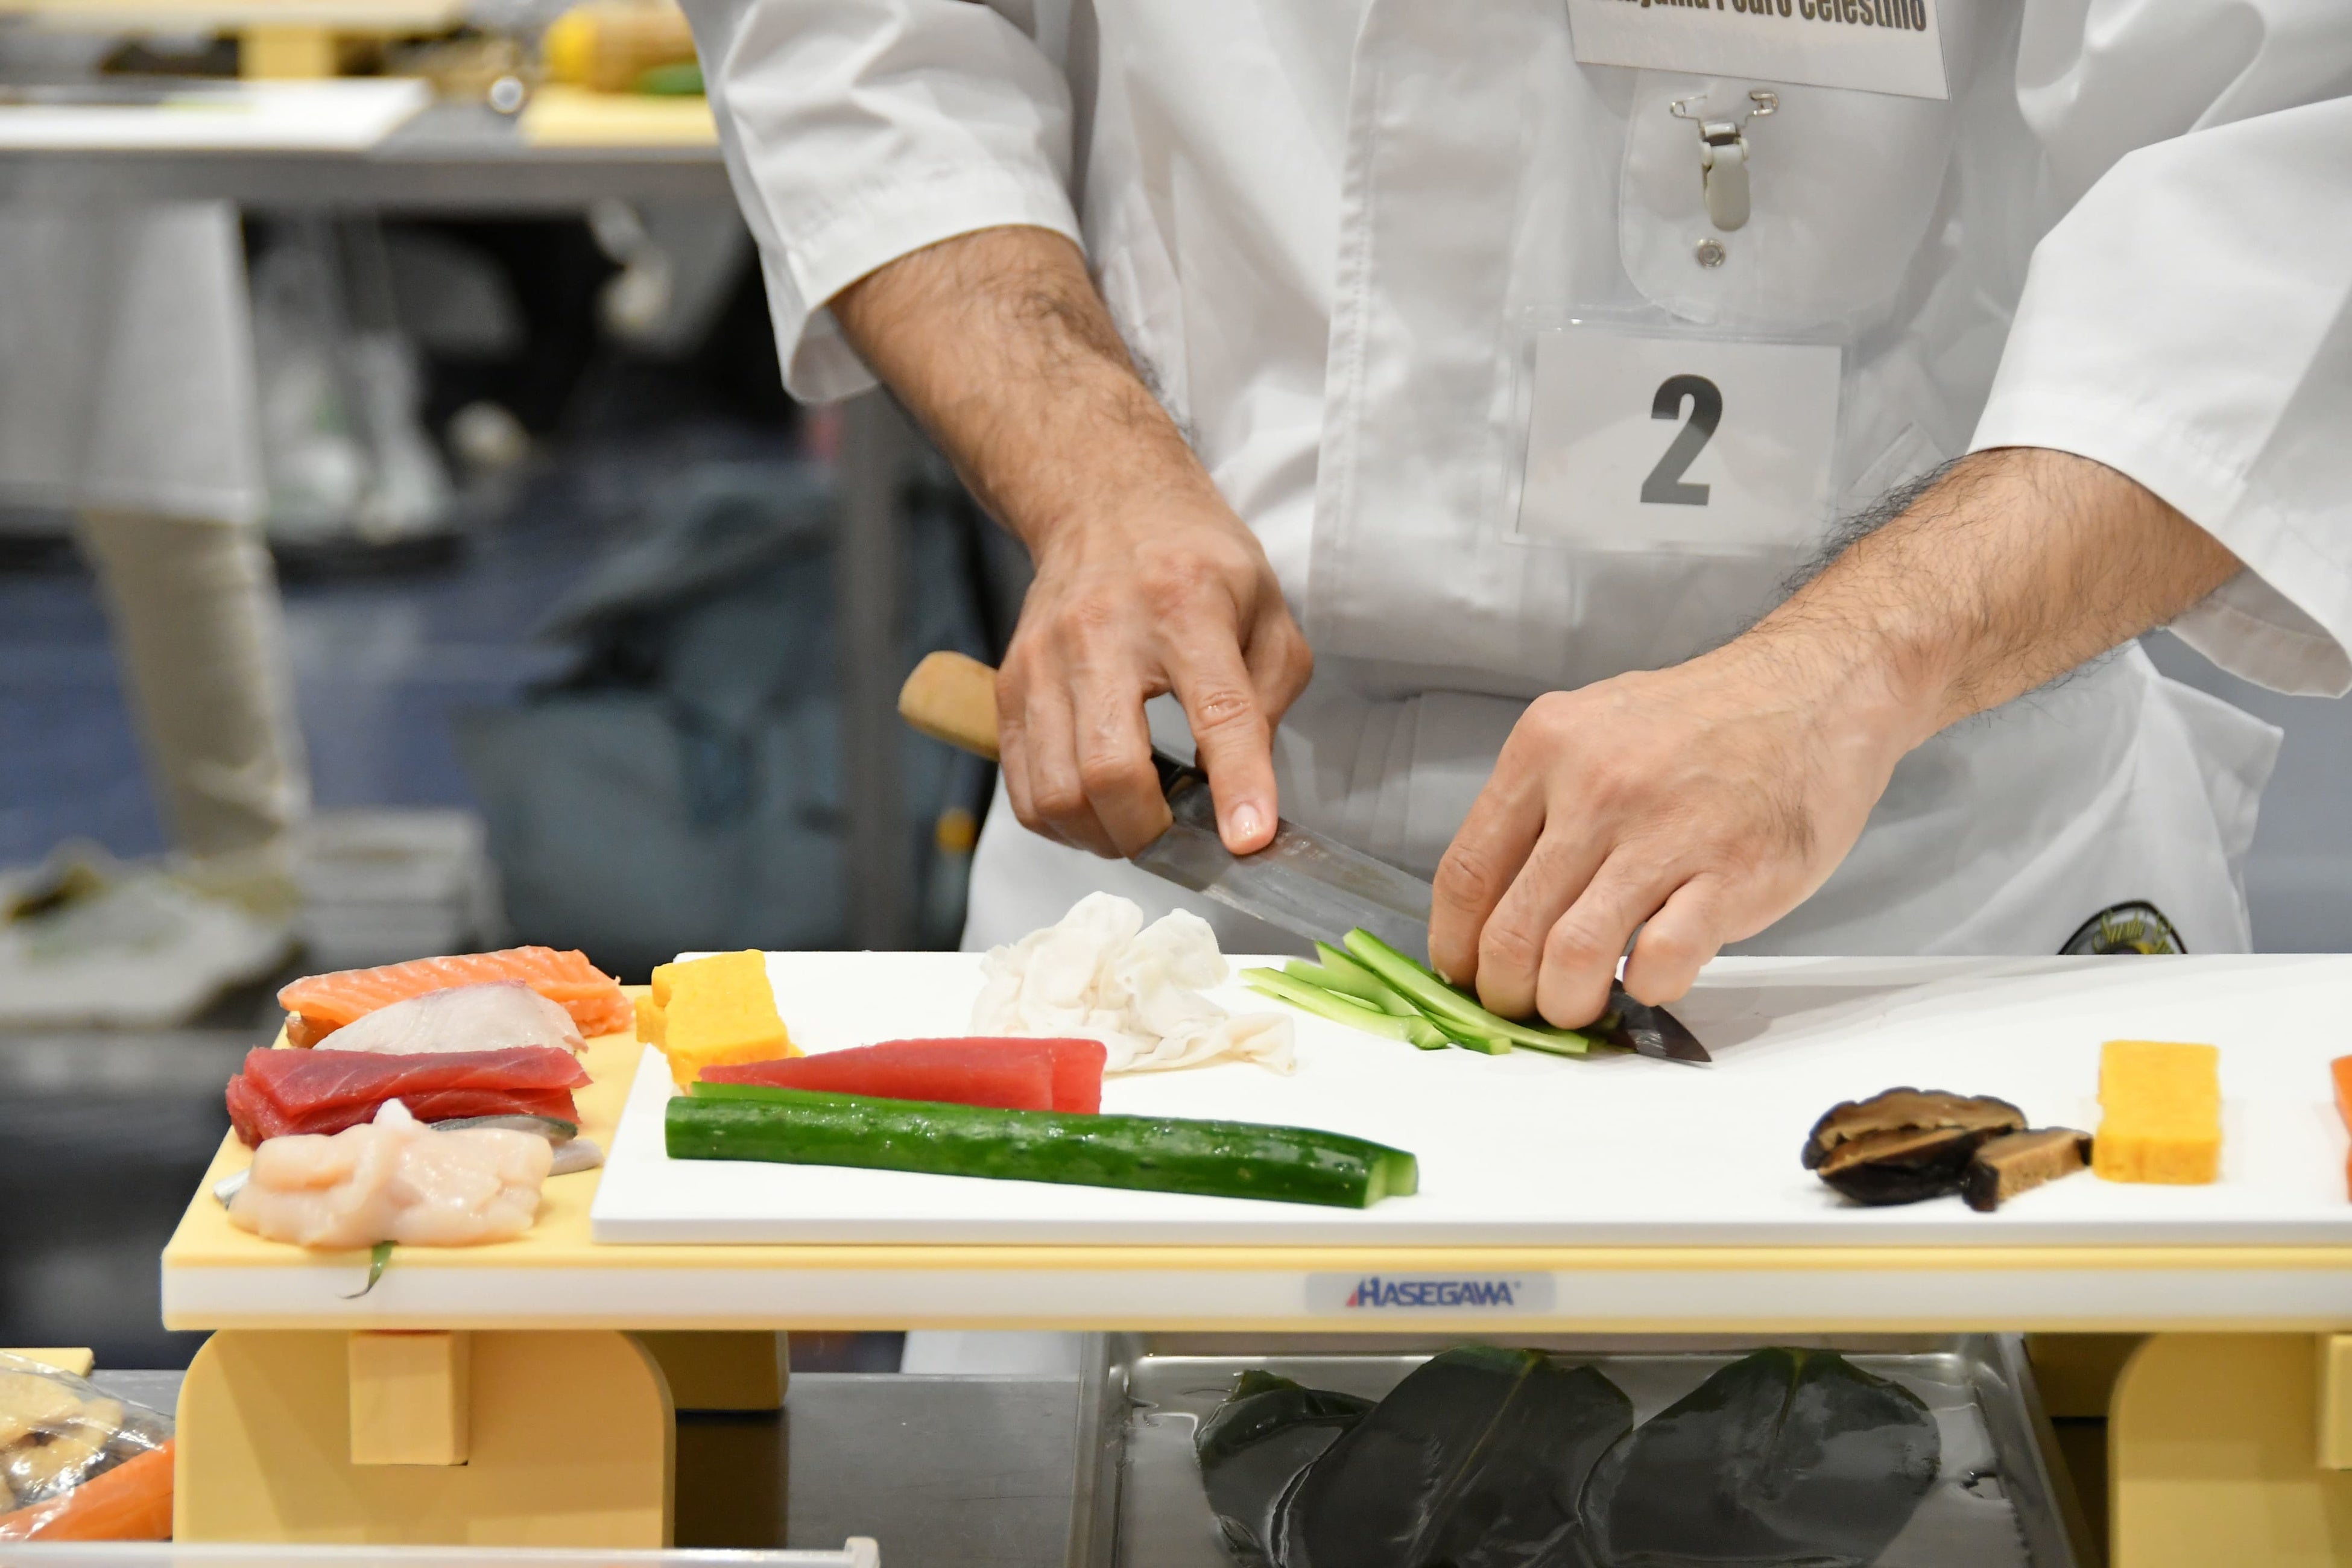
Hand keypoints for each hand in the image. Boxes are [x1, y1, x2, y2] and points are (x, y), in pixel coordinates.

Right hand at [828, 225, 1310, 858]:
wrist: (1105, 504)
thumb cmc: (1197, 563)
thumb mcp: (1267, 613)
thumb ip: (1269, 703)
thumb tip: (1248, 799)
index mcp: (1188, 606)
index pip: (1218, 711)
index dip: (1237, 786)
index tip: (1249, 843)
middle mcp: (1105, 633)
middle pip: (1110, 769)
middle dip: (1151, 832)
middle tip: (1182, 839)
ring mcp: (1044, 661)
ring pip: (1057, 793)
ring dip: (1105, 836)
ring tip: (1140, 824)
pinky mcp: (1010, 686)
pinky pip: (1025, 791)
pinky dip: (1065, 823)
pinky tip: (1098, 810)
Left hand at [1427, 447, 2242, 1025]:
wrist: (1819, 688)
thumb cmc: (1705, 722)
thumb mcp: (1594, 732)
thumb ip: (1539, 806)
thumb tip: (1490, 902)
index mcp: (1545, 749)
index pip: (1464, 875)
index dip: (1453, 948)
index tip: (1464, 976)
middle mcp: (1594, 787)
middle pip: (1508, 931)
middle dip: (1507, 993)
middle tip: (1526, 1005)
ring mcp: (1665, 831)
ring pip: (1570, 957)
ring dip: (1567, 1005)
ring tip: (1583, 1005)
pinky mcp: (1733, 872)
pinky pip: (1660, 962)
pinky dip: (1648, 990)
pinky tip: (1653, 976)